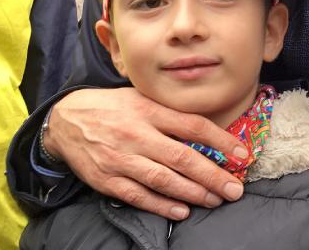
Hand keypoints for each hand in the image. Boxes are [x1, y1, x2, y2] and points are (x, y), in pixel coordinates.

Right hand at [43, 87, 246, 219]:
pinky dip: (162, 205)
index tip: (241, 153)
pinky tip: (182, 210)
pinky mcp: (108, 179)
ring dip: (193, 193)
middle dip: (213, 176)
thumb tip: (207, 128)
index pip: (192, 126)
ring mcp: (122, 159)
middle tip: (234, 189)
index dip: (220, 140)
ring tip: (215, 200)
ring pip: (163, 180)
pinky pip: (139, 196)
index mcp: (149, 110)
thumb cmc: (113, 107)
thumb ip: (169, 112)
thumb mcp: (142, 98)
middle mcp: (137, 134)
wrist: (67, 120)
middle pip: (182, 158)